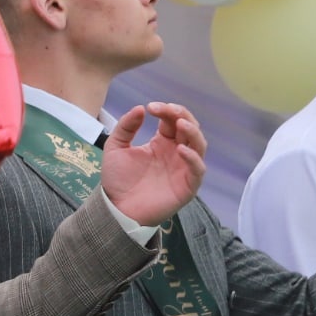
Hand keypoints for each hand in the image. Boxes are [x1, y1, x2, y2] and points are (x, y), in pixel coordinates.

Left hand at [101, 104, 206, 226]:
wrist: (117, 208)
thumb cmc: (118, 180)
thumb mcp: (115, 147)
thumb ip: (125, 126)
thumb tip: (140, 108)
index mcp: (162, 142)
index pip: (172, 119)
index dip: (166, 110)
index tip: (151, 107)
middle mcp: (176, 152)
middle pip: (190, 127)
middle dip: (182, 115)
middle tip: (169, 110)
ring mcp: (183, 168)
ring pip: (199, 145)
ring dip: (193, 131)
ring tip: (180, 123)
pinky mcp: (187, 186)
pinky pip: (198, 169)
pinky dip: (193, 158)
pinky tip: (181, 150)